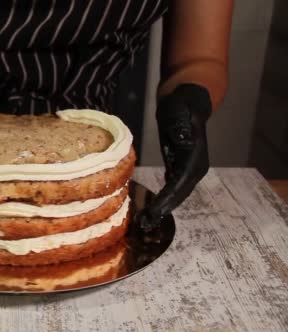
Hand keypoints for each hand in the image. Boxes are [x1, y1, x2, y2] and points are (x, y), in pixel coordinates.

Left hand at [136, 84, 211, 230]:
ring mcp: (189, 169)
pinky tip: (149, 209)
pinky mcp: (180, 168)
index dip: (168, 199)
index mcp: (195, 156)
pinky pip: (172, 188)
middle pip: (179, 194)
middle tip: (144, 224)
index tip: (153, 212)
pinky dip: (161, 199)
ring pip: (176, 194)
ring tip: (144, 222)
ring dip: (162, 208)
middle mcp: (195, 166)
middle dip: (163, 209)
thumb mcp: (178, 109)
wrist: (188, 100)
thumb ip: (180, 125)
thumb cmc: (181, 103)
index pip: (180, 183)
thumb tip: (184, 142)